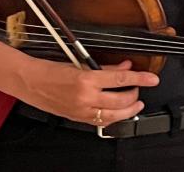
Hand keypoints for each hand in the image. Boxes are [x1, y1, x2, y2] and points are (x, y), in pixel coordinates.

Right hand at [18, 59, 159, 124]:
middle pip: (121, 100)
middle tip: (140, 89)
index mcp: (86, 79)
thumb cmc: (51, 70)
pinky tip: (118, 112)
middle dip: (135, 95)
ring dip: (129, 110)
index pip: (121, 78)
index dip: (140, 78)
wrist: (30, 82)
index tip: (152, 79)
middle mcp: (85, 97)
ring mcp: (81, 110)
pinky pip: (101, 121)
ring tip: (136, 103)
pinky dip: (113, 117)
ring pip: (114, 115)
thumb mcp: (80, 63)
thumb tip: (125, 66)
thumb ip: (106, 67)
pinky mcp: (78, 118)